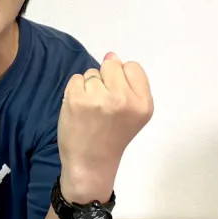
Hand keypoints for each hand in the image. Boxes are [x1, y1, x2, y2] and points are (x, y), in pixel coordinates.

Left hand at [57, 52, 152, 201]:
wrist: (90, 163)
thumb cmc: (112, 137)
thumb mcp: (133, 113)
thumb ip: (127, 84)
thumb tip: (111, 55)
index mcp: (142, 103)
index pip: (132, 67)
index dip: (122, 78)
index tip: (118, 97)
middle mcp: (123, 99)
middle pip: (111, 64)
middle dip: (105, 79)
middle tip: (103, 105)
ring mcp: (98, 98)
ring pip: (92, 72)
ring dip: (89, 87)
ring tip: (91, 110)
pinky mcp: (76, 99)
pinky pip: (76, 79)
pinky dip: (75, 91)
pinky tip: (79, 109)